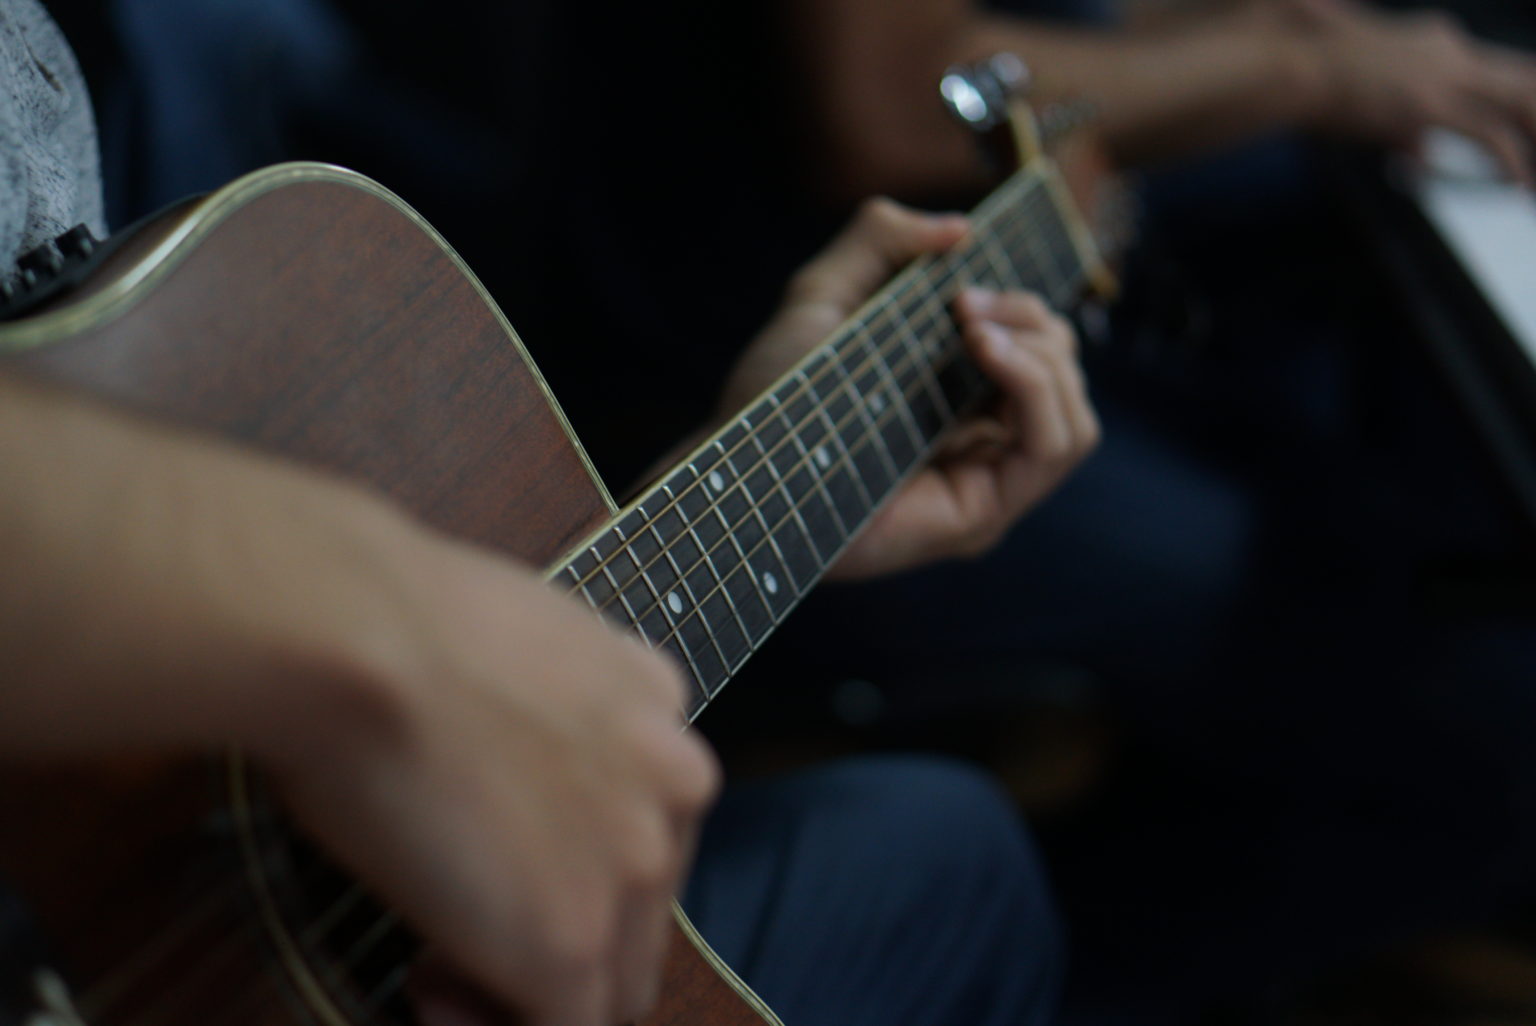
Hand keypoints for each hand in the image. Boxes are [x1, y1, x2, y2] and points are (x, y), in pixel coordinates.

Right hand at [267, 521, 719, 1025]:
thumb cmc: (394, 619)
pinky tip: (426, 983)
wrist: (362, 641)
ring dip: (530, 988)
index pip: (647, 806)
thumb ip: (548, 701)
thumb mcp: (518, 632)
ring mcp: (634, 867)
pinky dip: (493, 1022)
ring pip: (616, 976)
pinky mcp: (573, 940)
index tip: (493, 852)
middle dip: (561, 926)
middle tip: (460, 925)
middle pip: (644, 900)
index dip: (573, 850)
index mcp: (658, 699)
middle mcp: (675, 785)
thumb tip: (503, 750)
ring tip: (436, 965)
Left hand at [716, 198, 1098, 581]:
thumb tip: (959, 228)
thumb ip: (881, 241)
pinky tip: (988, 351)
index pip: (1039, 357)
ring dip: (1045, 353)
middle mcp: (977, 450)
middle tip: (965, 306)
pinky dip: (1038, 386)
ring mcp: (985, 487)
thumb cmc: (769, 395)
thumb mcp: (824, 293)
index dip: (1023, 309)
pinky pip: (1056, 446)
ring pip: (1076, 417)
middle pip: (1066, 378)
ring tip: (977, 330)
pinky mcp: (983, 514)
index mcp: (954, 405)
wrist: (736, 466)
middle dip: (1035, 320)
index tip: (963, 288)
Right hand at [1287, 0, 1535, 183]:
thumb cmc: (1314, 76)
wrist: (1295, 68)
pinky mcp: (1431, 106)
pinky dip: (1510, 161)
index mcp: (1436, 39)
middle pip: (1522, 78)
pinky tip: (1517, 184)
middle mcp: (1451, 51)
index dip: (1515, 102)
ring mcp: (1444, 77)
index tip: (1523, 130)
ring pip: (1520, 101)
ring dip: (1534, 135)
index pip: (1492, 68)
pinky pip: (1490, 135)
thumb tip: (1420, 153)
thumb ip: (1401, 123)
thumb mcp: (1367, 91)